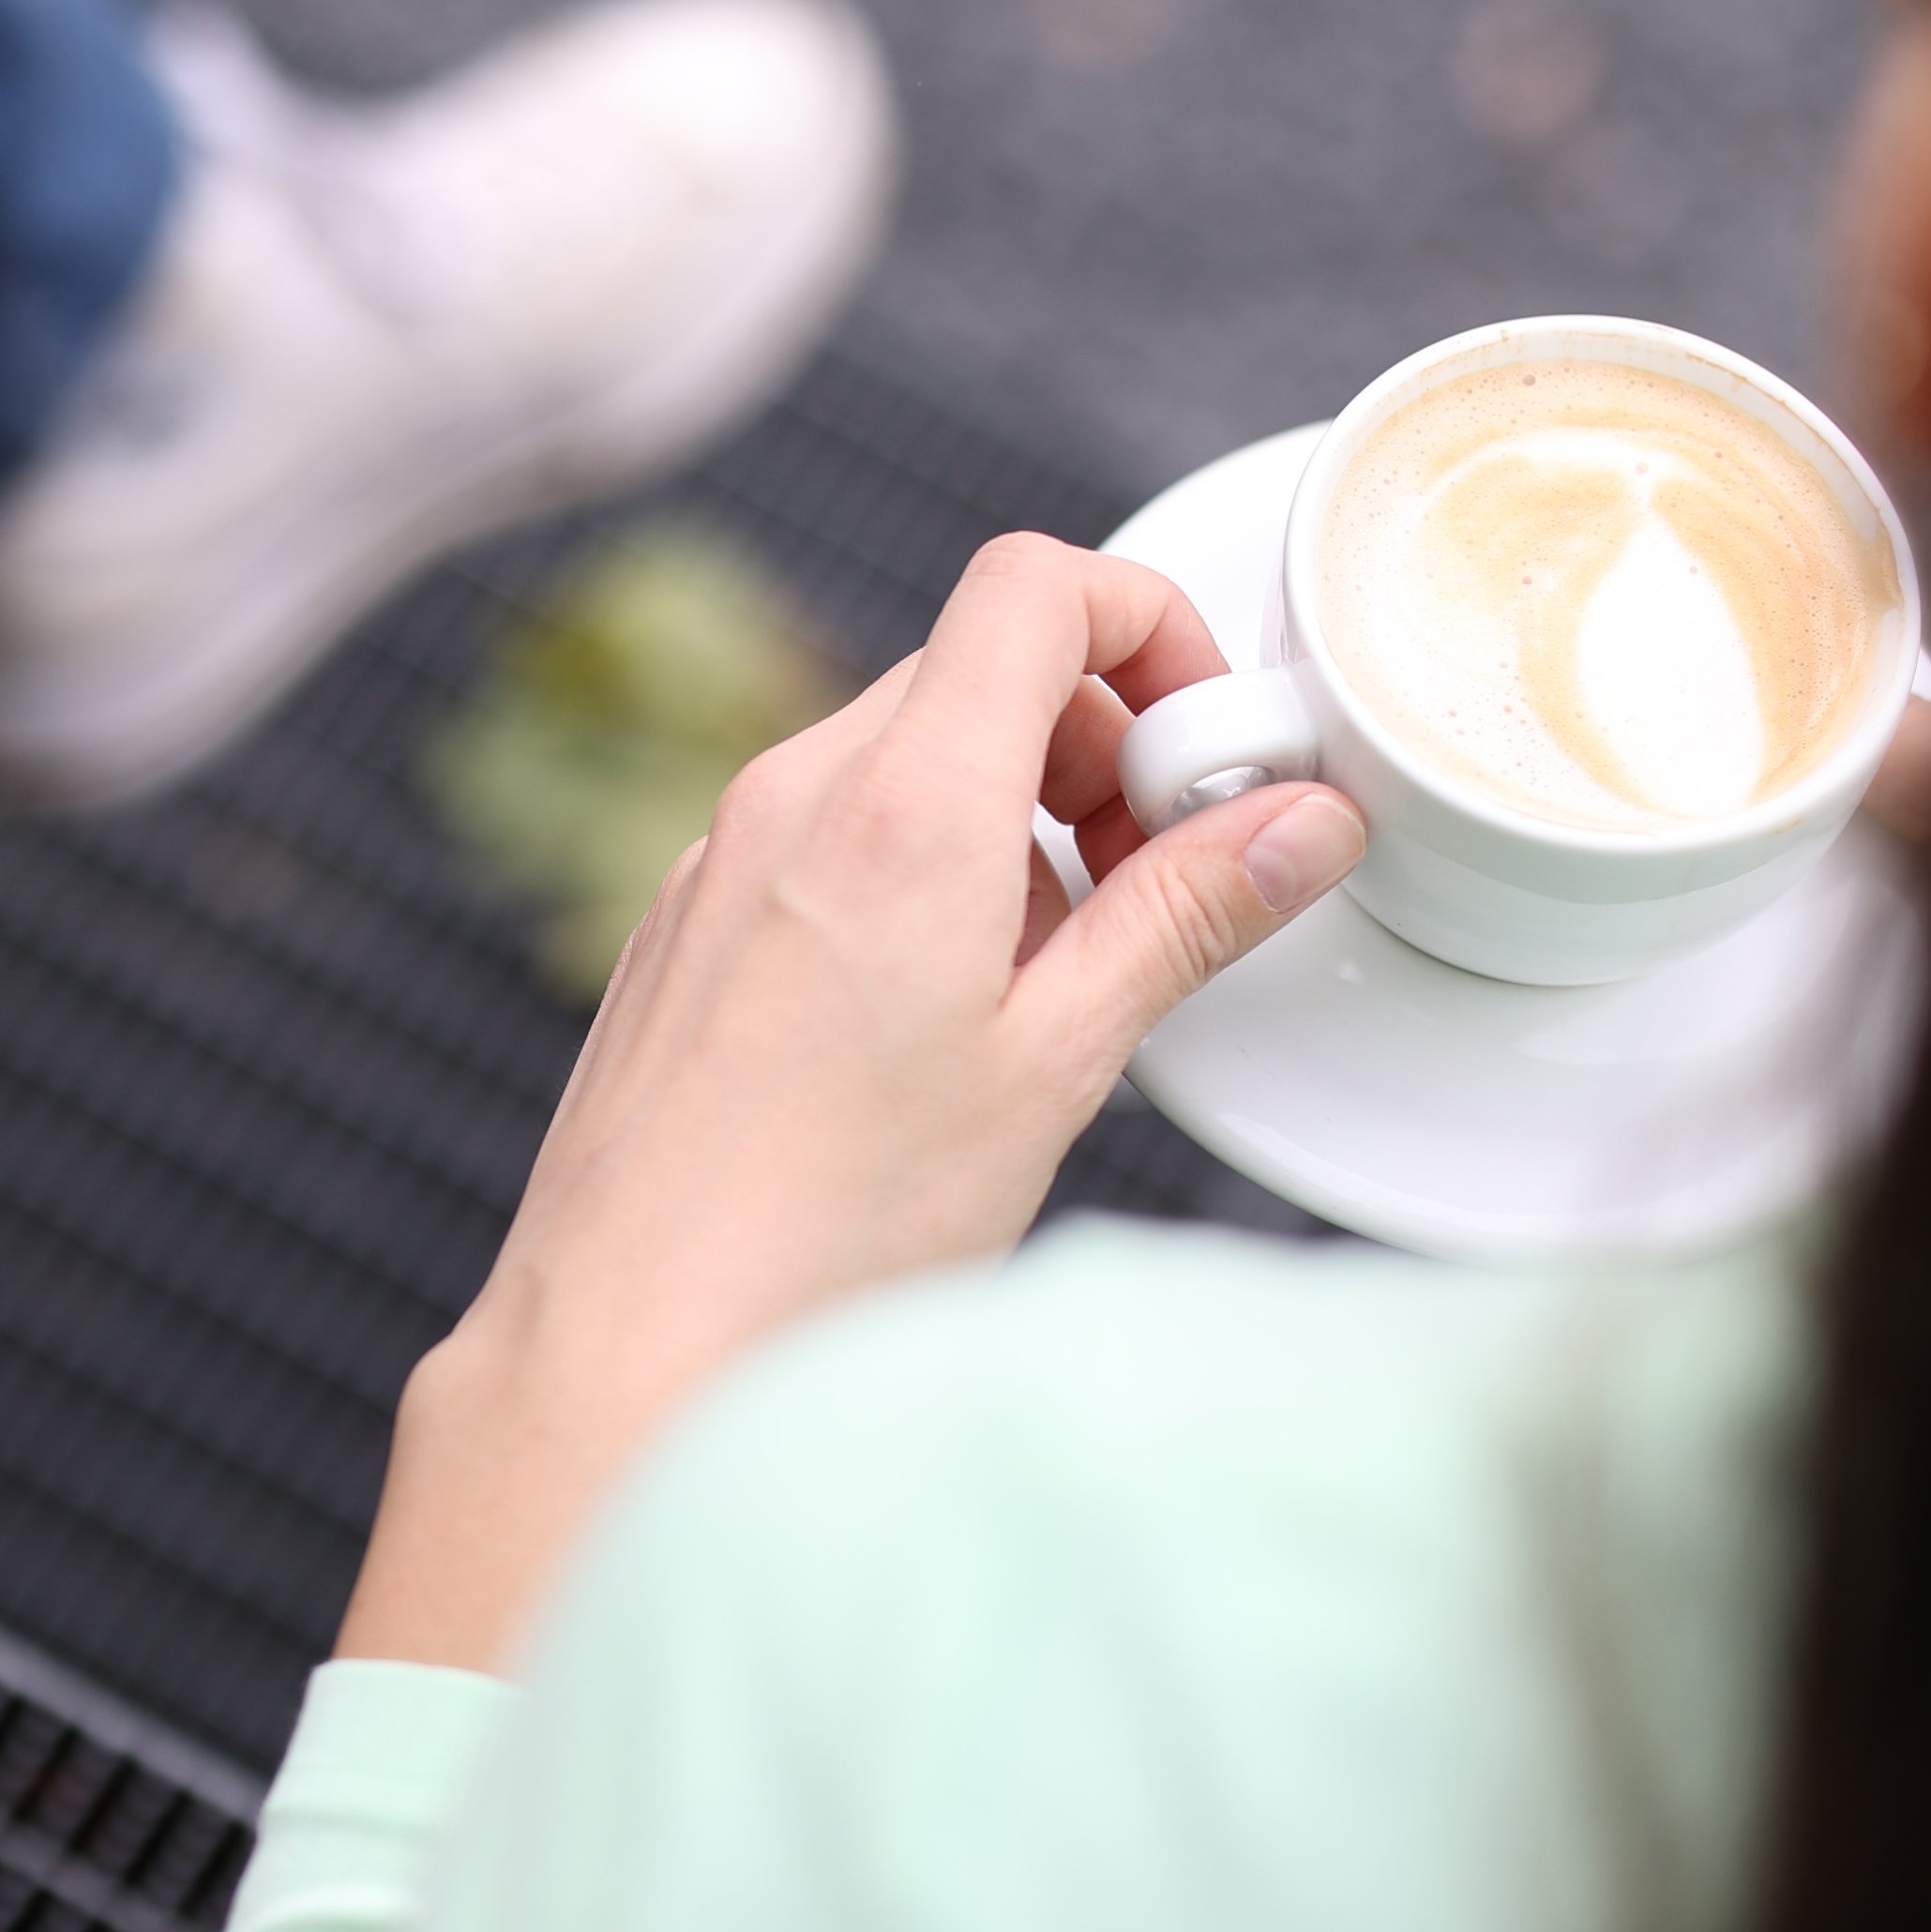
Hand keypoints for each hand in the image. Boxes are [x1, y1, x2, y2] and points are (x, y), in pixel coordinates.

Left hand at [339, 534, 1367, 1672]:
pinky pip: (824, 838)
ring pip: (901, 757)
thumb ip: (1184, 917)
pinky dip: (918, 875)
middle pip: (976, 670)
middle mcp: (792, 799)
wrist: (629, 1345)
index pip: (1038, 586)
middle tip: (1159, 883)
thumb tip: (1300, 820)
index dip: (1152, 625)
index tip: (1208, 743)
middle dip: (1097, 748)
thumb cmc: (833, 1231)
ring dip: (1013, 820)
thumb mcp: (1058, 1064)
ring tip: (1054, 982)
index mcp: (902, 803)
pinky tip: (942, 1024)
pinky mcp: (682, 928)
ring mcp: (720, 859)